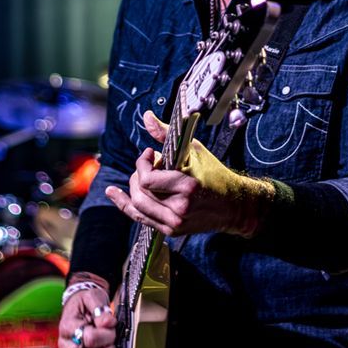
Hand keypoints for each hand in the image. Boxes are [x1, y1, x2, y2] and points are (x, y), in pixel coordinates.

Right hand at [58, 287, 115, 347]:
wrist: (79, 305)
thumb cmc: (86, 302)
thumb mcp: (93, 297)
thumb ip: (100, 309)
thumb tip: (107, 322)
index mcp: (68, 327)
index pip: (88, 338)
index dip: (105, 334)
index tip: (111, 326)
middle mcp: (67, 346)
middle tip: (111, 347)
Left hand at [105, 110, 273, 236]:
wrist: (233, 205)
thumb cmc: (215, 174)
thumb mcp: (193, 150)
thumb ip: (166, 134)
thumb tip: (146, 117)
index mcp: (187, 187)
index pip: (147, 179)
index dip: (142, 163)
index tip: (149, 153)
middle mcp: (180, 209)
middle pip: (139, 193)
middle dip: (138, 174)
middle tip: (148, 164)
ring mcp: (175, 223)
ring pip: (137, 207)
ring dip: (134, 188)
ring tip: (144, 176)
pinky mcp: (171, 230)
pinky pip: (141, 218)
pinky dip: (125, 205)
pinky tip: (114, 193)